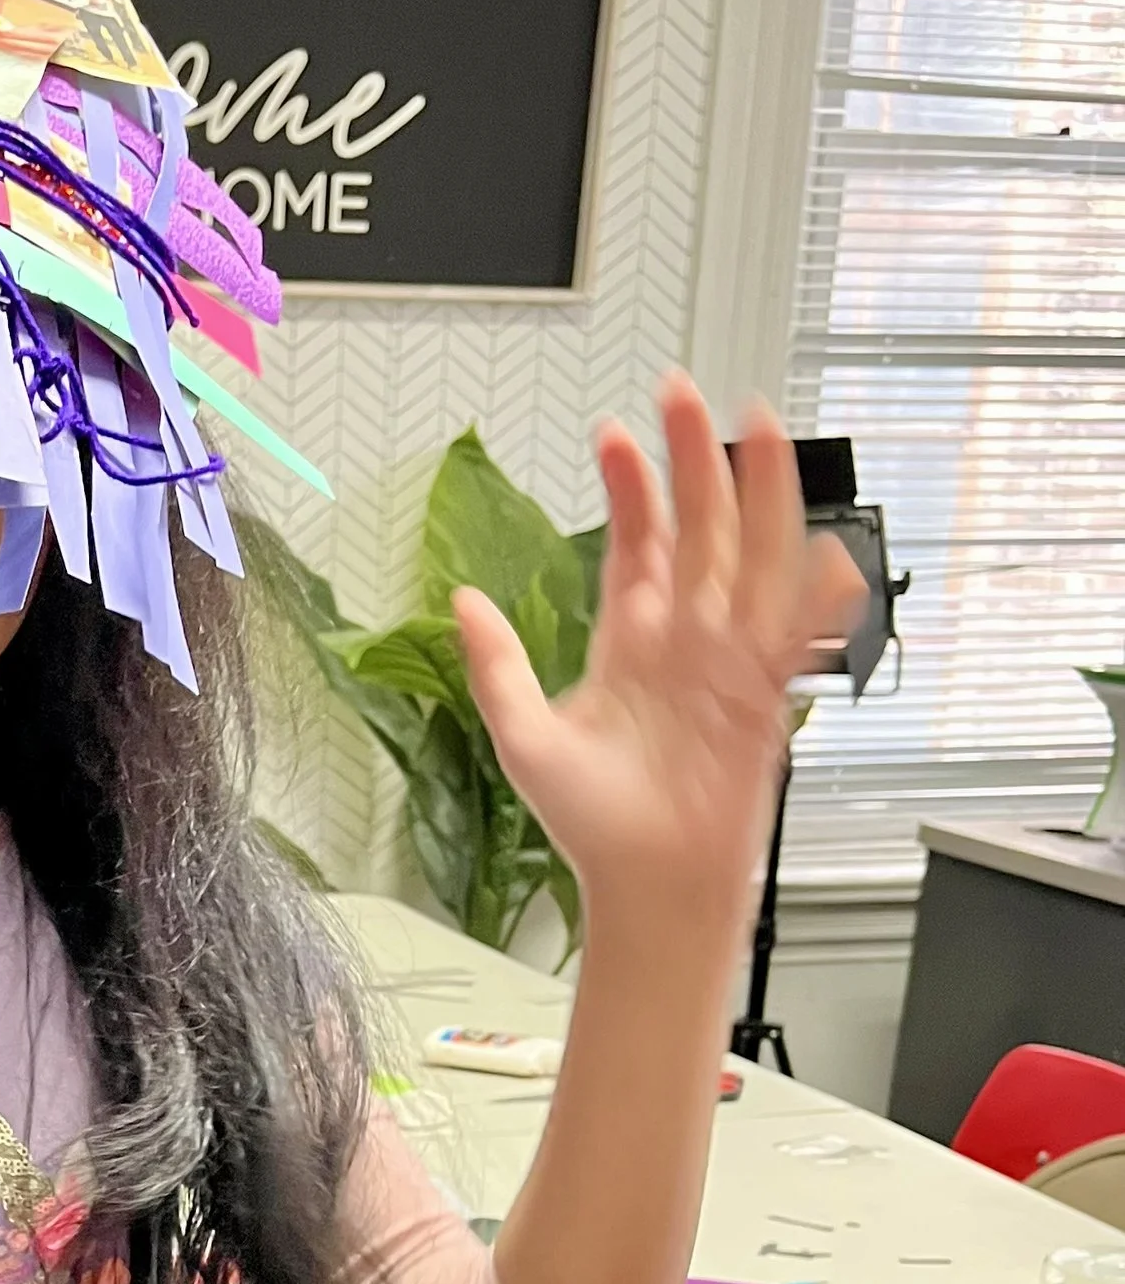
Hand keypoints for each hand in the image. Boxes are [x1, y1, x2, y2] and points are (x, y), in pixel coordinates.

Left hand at [453, 379, 868, 950]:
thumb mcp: (523, 738)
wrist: (647, 887)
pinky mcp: (763, 700)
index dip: (630, 489)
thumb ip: (496, 666)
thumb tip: (461, 602)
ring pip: (751, 560)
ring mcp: (729, 665)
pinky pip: (795, 635)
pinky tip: (823, 548)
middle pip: (699, 530)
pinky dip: (813, 595)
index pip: (638, 545)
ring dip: (756, 496)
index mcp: (632, 644)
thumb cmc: (593, 827)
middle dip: (694, 462)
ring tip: (755, 429)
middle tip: (684, 396)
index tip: (614, 436)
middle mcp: (685, 643)